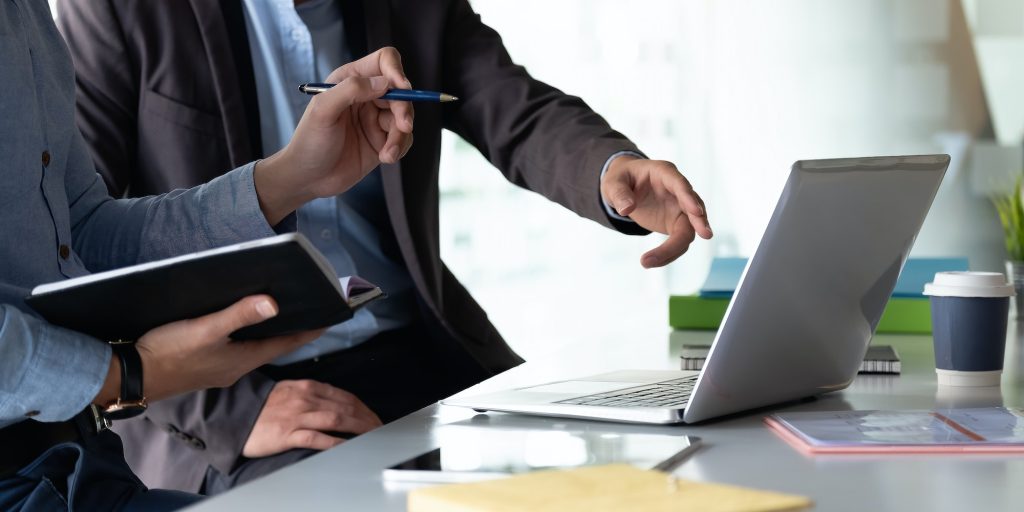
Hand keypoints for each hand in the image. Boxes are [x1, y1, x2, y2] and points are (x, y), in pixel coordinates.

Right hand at [93, 296, 321, 404]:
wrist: (133, 376)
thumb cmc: (169, 353)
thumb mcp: (206, 329)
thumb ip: (239, 315)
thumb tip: (274, 303)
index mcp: (243, 359)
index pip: (287, 343)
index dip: (308, 330)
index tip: (329, 317)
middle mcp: (237, 366)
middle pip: (273, 344)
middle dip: (291, 328)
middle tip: (308, 308)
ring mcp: (221, 367)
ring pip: (254, 346)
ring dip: (268, 330)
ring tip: (281, 310)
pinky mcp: (205, 364)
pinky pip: (236, 347)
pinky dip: (246, 333)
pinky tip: (241, 321)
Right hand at [242, 380, 382, 457]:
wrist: (234, 417)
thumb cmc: (261, 407)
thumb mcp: (288, 391)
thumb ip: (310, 394)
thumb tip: (334, 401)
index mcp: (307, 387)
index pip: (344, 396)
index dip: (363, 407)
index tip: (374, 416)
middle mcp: (305, 398)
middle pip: (345, 407)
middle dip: (367, 418)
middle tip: (380, 428)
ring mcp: (297, 416)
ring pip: (336, 419)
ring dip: (358, 427)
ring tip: (372, 435)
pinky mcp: (288, 433)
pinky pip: (316, 437)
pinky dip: (334, 441)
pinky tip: (347, 445)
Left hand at [254, 47, 414, 224]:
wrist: (309, 179)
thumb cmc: (309, 142)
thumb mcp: (323, 111)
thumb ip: (351, 89)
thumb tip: (384, 82)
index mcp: (350, 80)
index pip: (384, 61)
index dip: (396, 71)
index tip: (402, 88)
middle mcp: (366, 96)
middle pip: (401, 91)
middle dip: (404, 109)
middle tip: (403, 127)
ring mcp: (375, 119)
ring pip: (404, 117)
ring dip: (401, 136)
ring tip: (387, 154)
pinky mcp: (383, 141)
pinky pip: (404, 138)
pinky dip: (399, 148)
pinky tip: (385, 158)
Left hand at [601, 155, 712, 267]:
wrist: (624, 189)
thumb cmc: (621, 180)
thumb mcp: (613, 183)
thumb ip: (619, 194)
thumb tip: (626, 209)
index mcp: (664, 172)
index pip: (680, 184)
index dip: (689, 197)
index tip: (697, 211)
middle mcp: (677, 191)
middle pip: (693, 209)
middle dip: (699, 222)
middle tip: (706, 236)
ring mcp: (680, 208)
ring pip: (688, 230)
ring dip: (674, 248)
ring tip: (648, 262)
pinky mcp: (676, 224)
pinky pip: (678, 241)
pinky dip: (667, 253)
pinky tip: (652, 261)